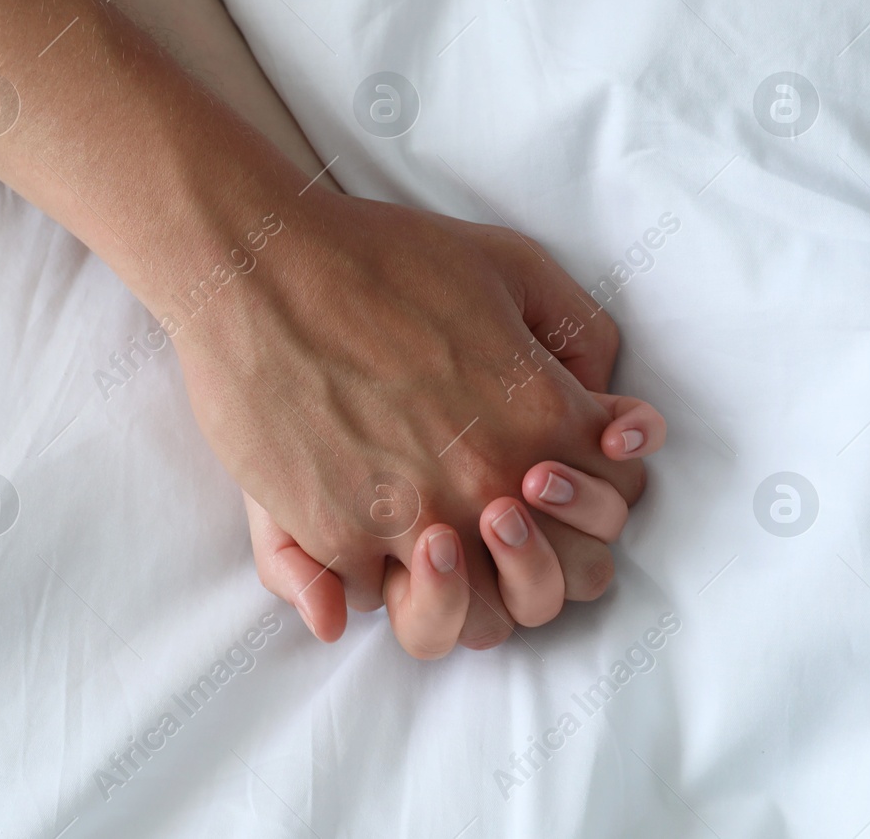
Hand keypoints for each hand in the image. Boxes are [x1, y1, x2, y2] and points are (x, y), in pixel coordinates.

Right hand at [168, 189, 652, 649]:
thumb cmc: (380, 253)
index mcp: (542, 416)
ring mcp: (410, 522)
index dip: (589, 495)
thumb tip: (607, 421)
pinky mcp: (334, 536)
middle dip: (532, 561)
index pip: (613, 504)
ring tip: (427, 542)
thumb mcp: (511, 263)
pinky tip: (361, 521)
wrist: (255, 265)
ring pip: (464, 617)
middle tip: (490, 519)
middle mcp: (486, 482)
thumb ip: (582, 333)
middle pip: (550, 587)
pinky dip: (373, 575)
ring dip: (456, 591)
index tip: (547, 470)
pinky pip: (375, 598)